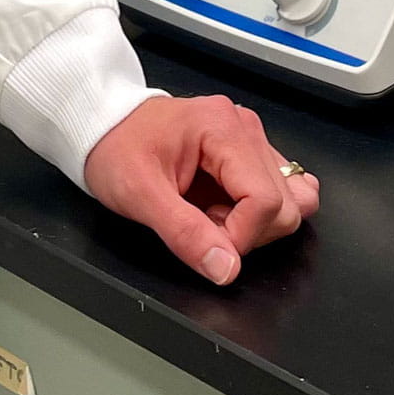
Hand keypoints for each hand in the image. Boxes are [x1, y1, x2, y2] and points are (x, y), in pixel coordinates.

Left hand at [83, 94, 319, 285]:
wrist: (102, 125)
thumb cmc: (115, 149)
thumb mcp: (139, 196)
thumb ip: (184, 234)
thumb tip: (227, 269)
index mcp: (222, 128)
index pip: (265, 200)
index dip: (240, 236)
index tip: (206, 243)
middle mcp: (245, 127)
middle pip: (284, 203)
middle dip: (246, 231)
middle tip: (201, 222)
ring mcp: (250, 137)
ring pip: (291, 198)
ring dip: (255, 222)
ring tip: (211, 213)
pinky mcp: (248, 150)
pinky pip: (280, 188)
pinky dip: (259, 211)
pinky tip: (224, 206)